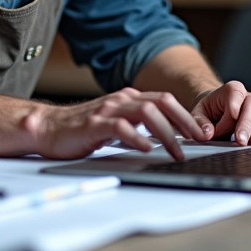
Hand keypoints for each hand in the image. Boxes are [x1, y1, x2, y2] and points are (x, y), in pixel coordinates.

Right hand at [28, 87, 205, 160]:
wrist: (48, 128)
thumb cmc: (83, 129)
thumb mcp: (116, 123)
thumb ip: (137, 125)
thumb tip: (167, 139)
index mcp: (128, 98)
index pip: (165, 100)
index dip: (186, 116)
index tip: (201, 134)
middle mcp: (121, 100)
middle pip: (161, 102)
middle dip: (184, 121)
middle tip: (198, 141)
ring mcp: (108, 110)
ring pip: (146, 112)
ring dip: (166, 133)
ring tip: (176, 152)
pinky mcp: (94, 124)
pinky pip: (121, 127)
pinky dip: (137, 138)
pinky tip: (146, 150)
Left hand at [191, 81, 250, 145]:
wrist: (218, 113)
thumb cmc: (209, 111)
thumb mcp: (199, 114)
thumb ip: (200, 123)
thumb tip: (207, 133)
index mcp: (231, 90)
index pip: (235, 94)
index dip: (234, 105)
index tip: (233, 115)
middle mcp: (248, 97)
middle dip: (246, 123)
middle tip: (241, 140)